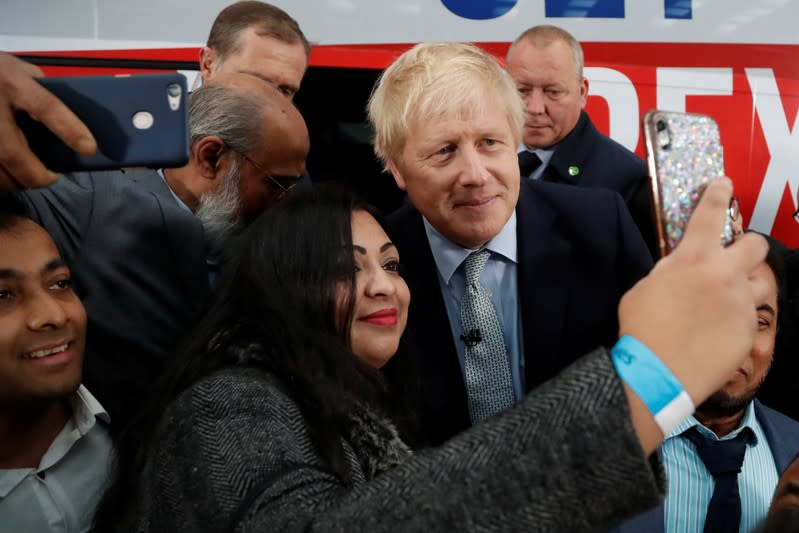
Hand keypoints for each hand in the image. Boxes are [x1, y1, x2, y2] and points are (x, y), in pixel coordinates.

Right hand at [0, 52, 95, 189]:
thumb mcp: (20, 69)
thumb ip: (43, 91)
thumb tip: (72, 119)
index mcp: (13, 82)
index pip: (46, 107)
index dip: (69, 129)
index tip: (89, 148)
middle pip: (13, 152)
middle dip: (35, 174)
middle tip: (51, 178)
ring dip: (14, 180)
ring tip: (29, 180)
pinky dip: (0, 177)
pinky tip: (9, 175)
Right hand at [619, 178, 768, 407]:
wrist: (658, 373)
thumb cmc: (641, 328)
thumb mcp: (645, 288)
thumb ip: (668, 273)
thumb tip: (679, 273)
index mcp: (693, 258)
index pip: (710, 214)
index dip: (718, 193)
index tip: (723, 183)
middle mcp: (725, 275)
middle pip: (756, 245)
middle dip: (746, 246)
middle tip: (732, 257)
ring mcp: (742, 304)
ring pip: (762, 282)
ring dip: (747, 284)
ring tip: (730, 297)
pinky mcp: (749, 331)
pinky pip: (751, 317)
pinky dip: (736, 318)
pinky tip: (718, 331)